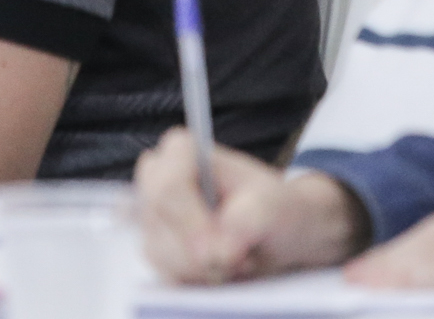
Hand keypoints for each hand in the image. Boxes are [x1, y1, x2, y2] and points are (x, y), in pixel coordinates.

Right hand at [135, 127, 365, 284]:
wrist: (280, 236)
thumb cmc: (277, 209)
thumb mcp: (277, 205)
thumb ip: (253, 217)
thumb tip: (222, 249)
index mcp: (183, 152)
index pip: (168, 185)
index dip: (191, 221)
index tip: (221, 251)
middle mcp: (159, 181)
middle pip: (159, 222)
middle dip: (199, 250)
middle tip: (239, 259)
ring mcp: (154, 219)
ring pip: (161, 254)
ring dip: (204, 268)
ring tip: (239, 258)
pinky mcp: (157, 253)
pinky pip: (167, 276)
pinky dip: (199, 281)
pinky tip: (224, 270)